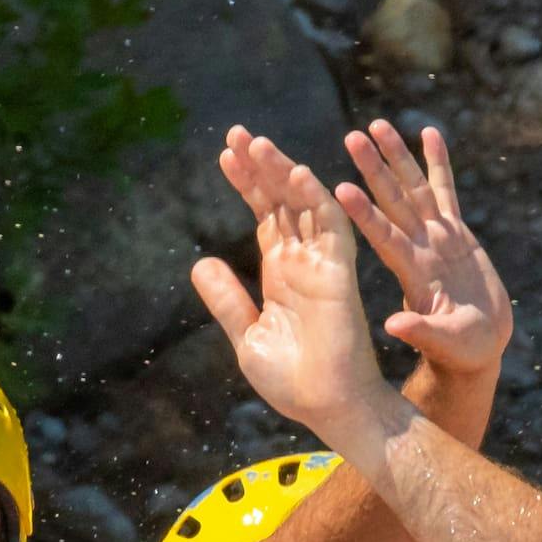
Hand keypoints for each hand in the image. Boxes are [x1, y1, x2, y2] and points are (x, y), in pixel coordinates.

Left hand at [191, 127, 418, 462]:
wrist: (328, 407)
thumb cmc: (294, 381)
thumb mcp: (246, 335)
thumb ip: (226, 298)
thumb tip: (201, 263)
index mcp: (282, 272)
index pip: (265, 215)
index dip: (247, 184)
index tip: (225, 156)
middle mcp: (303, 260)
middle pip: (281, 199)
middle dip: (260, 166)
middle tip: (237, 133)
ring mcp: (323, 263)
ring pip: (304, 203)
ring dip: (282, 172)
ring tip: (256, 143)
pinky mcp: (340, 273)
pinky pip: (331, 226)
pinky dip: (314, 198)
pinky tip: (294, 172)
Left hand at [335, 118, 511, 438]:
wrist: (474, 349)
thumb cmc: (457, 352)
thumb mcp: (440, 342)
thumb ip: (420, 330)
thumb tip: (394, 324)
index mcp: (412, 272)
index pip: (383, 237)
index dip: (365, 214)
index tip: (339, 190)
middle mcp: (419, 248)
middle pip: (393, 201)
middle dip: (374, 169)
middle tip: (352, 136)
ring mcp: (436, 238)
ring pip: (414, 188)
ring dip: (397, 156)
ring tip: (379, 124)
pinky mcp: (457, 234)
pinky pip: (445, 191)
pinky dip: (437, 163)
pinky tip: (429, 133)